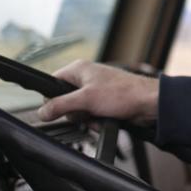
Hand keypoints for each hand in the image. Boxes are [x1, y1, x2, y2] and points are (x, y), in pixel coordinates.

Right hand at [36, 60, 159, 126]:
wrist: (148, 104)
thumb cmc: (123, 94)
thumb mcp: (86, 100)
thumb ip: (61, 105)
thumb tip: (42, 112)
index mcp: (78, 69)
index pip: (52, 83)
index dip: (52, 99)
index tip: (56, 110)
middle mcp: (85, 78)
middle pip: (64, 101)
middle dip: (75, 112)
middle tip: (86, 112)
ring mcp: (95, 91)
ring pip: (78, 111)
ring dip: (86, 119)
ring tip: (98, 116)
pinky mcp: (103, 103)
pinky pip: (90, 115)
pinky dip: (95, 121)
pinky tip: (104, 120)